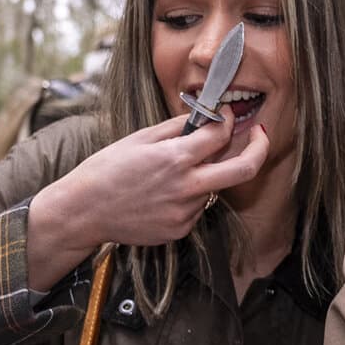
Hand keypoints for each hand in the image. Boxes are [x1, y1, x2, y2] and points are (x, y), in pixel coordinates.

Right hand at [26, 116, 269, 289]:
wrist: (82, 212)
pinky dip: (189, 196)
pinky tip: (159, 194)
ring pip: (213, 188)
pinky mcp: (179, 230)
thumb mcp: (138, 139)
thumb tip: (204, 117)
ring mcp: (185, 212)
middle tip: (261, 135)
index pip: (220, 134)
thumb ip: (175, 128)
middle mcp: (186, 187)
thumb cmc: (105, 170)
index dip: (227, 120)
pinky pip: (197, 207)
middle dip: (260, 148)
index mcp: (175, 159)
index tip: (226, 114)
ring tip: (169, 174)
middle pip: (244, 169)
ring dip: (205, 175)